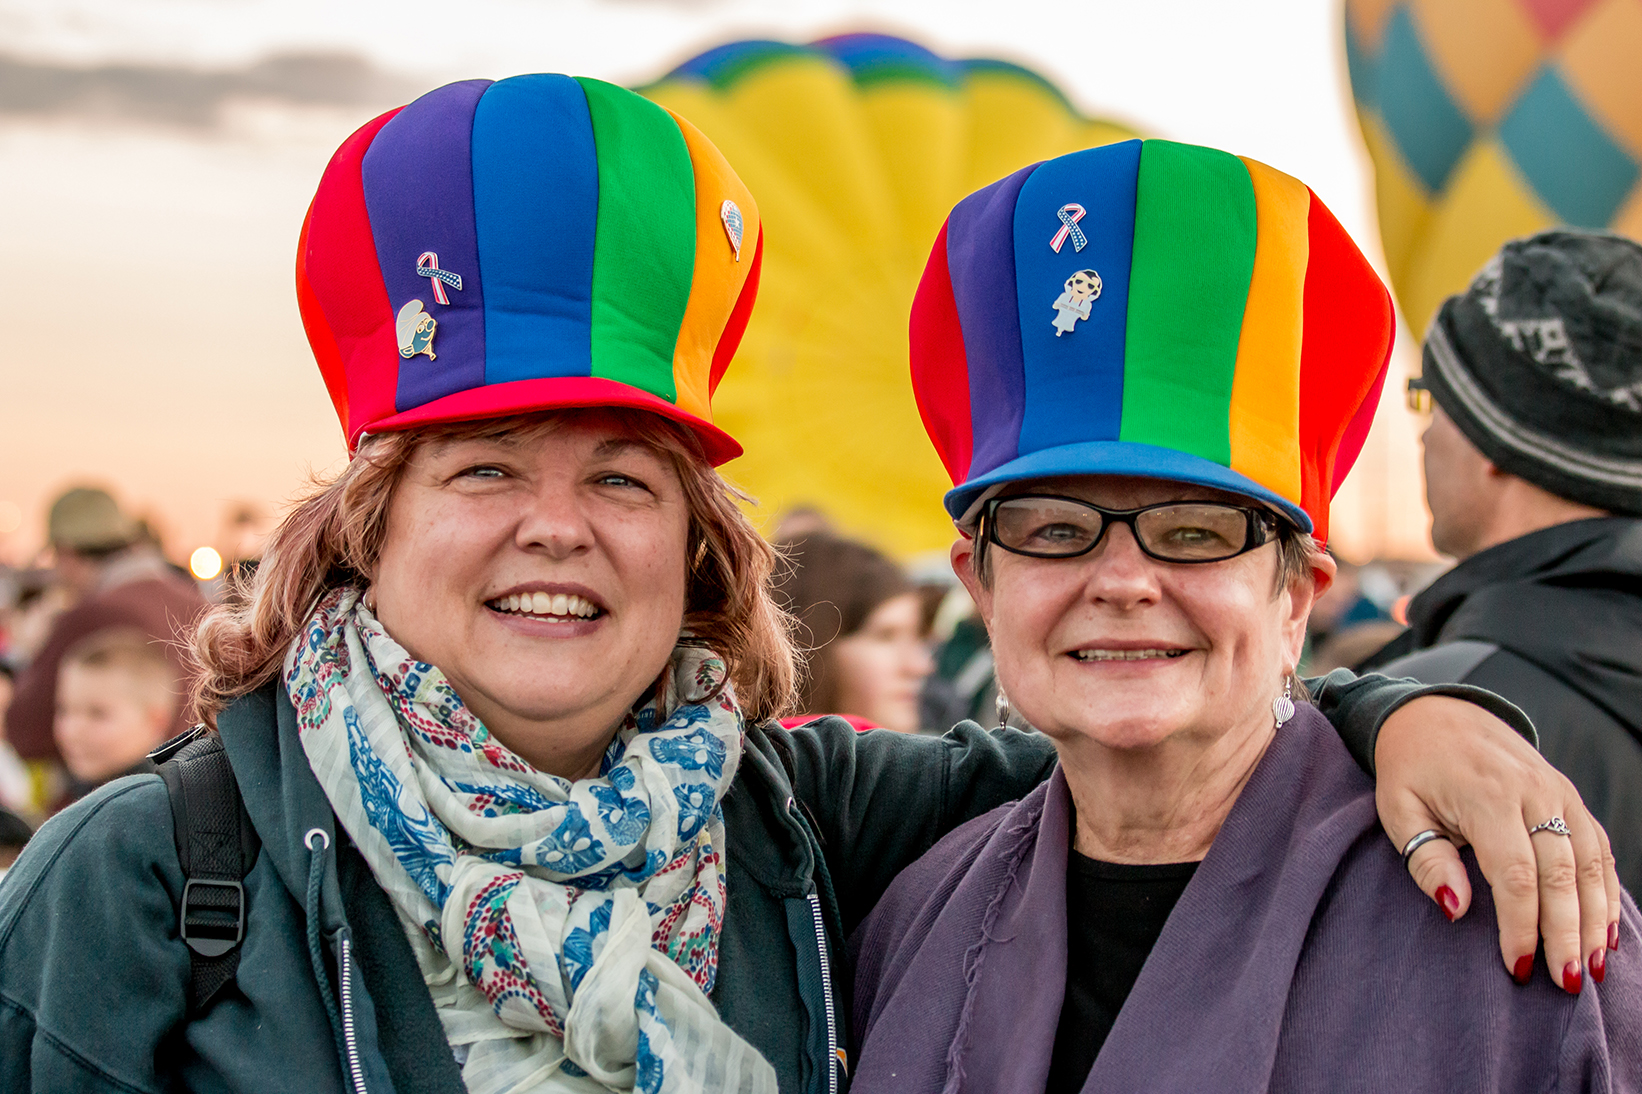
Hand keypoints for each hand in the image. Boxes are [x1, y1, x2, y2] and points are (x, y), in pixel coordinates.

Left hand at [1375, 695, 1619, 992]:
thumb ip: (1425, 858)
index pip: (1515, 874)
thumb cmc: (1411, 769)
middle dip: (1567, 933)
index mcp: (1486, 795)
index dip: (1521, 926)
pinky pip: (1598, 846)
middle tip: (1566, 982)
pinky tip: (1605, 928)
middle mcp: (1532, 791)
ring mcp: (1558, 791)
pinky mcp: (1569, 795)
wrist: (1436, 713)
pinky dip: (1605, 890)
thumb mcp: (1398, 809)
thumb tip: (1456, 909)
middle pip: (1561, 873)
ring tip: (1592, 966)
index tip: (1516, 968)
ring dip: (1595, 918)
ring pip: (1590, 863)